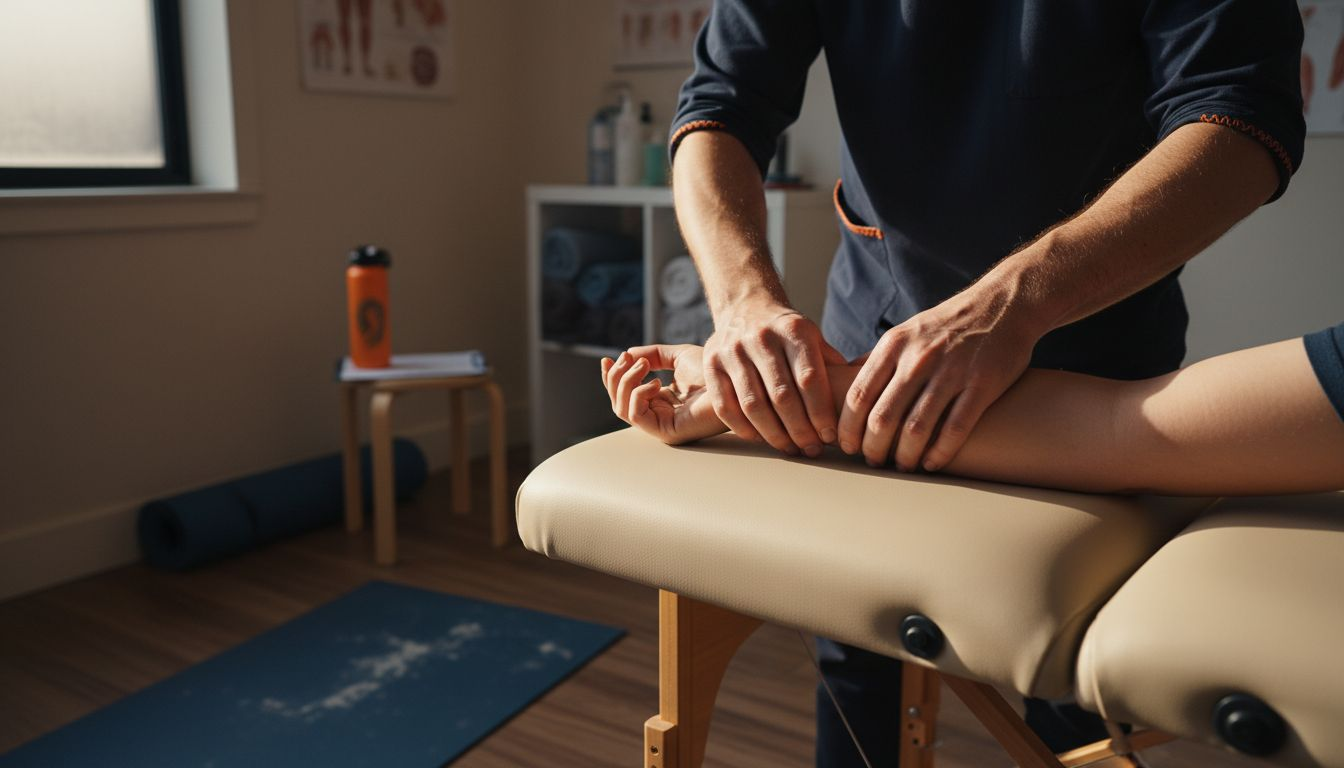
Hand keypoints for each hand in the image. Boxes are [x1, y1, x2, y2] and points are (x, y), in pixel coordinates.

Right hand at [601, 345, 726, 444]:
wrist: (736, 381)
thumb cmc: (715, 372)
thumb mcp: (678, 357)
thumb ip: (652, 355)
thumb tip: (627, 354)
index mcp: (660, 399)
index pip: (624, 393)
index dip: (612, 376)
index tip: (609, 359)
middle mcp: (658, 414)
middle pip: (617, 401)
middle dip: (616, 377)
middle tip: (628, 360)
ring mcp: (662, 424)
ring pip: (621, 408)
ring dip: (626, 382)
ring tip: (644, 366)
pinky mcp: (667, 432)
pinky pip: (636, 415)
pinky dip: (638, 394)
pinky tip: (656, 383)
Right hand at [702, 303, 845, 456]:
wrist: (746, 307)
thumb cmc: (787, 333)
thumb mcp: (814, 338)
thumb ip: (832, 366)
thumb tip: (860, 399)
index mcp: (794, 330)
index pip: (809, 379)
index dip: (820, 412)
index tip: (829, 436)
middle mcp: (762, 337)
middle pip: (782, 396)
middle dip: (800, 429)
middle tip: (811, 449)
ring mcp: (733, 350)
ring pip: (753, 405)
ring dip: (773, 434)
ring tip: (790, 448)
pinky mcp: (711, 363)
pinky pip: (725, 406)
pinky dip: (743, 428)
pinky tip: (760, 438)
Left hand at [838, 287, 1038, 471]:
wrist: (1002, 304)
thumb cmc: (947, 324)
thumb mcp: (906, 331)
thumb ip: (876, 357)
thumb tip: (841, 377)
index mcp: (894, 346)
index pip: (859, 394)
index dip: (848, 427)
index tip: (848, 446)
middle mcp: (918, 359)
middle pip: (883, 417)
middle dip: (873, 448)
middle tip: (874, 462)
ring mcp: (951, 372)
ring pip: (916, 428)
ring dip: (905, 456)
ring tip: (902, 466)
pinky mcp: (981, 385)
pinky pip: (955, 428)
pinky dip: (939, 453)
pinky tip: (931, 463)